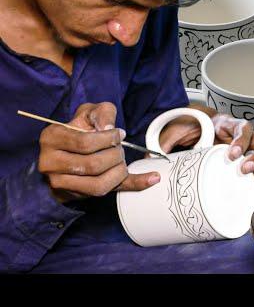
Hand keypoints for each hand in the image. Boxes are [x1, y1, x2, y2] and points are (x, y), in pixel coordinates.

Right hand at [38, 102, 160, 203]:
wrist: (68, 150)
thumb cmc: (81, 128)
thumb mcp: (90, 112)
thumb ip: (102, 112)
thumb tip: (109, 128)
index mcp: (52, 137)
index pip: (85, 142)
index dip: (109, 139)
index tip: (119, 134)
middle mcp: (49, 162)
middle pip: (93, 165)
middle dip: (115, 155)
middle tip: (120, 149)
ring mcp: (59, 182)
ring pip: (98, 184)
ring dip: (119, 171)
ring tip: (121, 160)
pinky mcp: (74, 194)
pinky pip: (105, 193)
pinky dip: (133, 185)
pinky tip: (151, 178)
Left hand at [158, 105, 253, 201]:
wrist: (195, 125)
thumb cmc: (190, 126)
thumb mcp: (178, 128)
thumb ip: (165, 140)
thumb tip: (152, 160)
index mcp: (228, 124)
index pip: (243, 127)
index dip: (242, 140)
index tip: (232, 154)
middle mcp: (243, 137)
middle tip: (245, 169)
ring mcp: (246, 151)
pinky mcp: (244, 164)